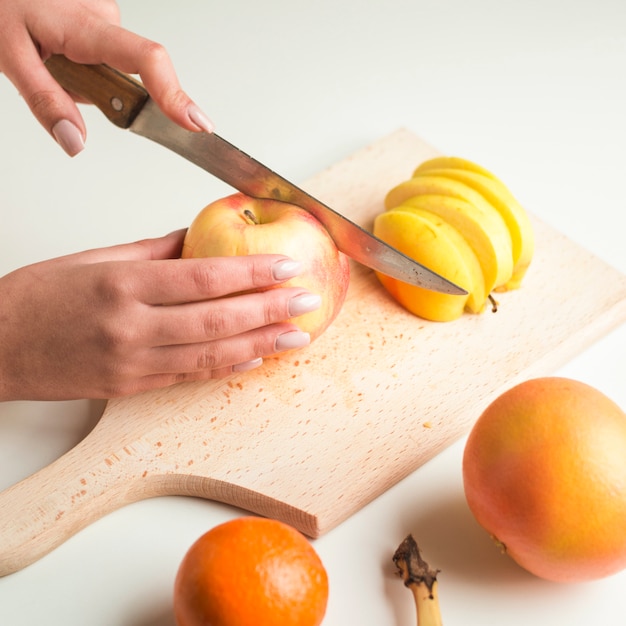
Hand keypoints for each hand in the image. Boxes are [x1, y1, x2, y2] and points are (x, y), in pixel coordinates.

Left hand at [0, 0, 212, 156]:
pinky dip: (82, 60)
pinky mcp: (97, 12)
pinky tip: (55, 47)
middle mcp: (103, 14)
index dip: (176, 95)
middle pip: (130, 71)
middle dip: (98, 89)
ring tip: (47, 55)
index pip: (147, 61)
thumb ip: (44, 101)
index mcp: (85, 26)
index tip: (196, 124)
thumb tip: (75, 142)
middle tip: (56, 73)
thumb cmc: (1, 1)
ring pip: (111, 63)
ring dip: (84, 74)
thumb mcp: (9, 54)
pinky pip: (101, 50)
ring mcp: (102, 10)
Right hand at [0, 231, 320, 400]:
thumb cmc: (36, 298)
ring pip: (211, 354)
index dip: (252, 272)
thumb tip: (198, 238)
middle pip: (217, 319)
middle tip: (308, 301)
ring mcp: (133, 363)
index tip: (287, 266)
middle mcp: (132, 327)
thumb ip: (153, 250)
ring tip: (297, 336)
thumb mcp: (93, 258)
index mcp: (122, 285)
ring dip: (261, 345)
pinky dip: (226, 368)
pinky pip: (189, 376)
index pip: (204, 278)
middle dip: (270, 310)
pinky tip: (255, 359)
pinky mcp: (131, 387)